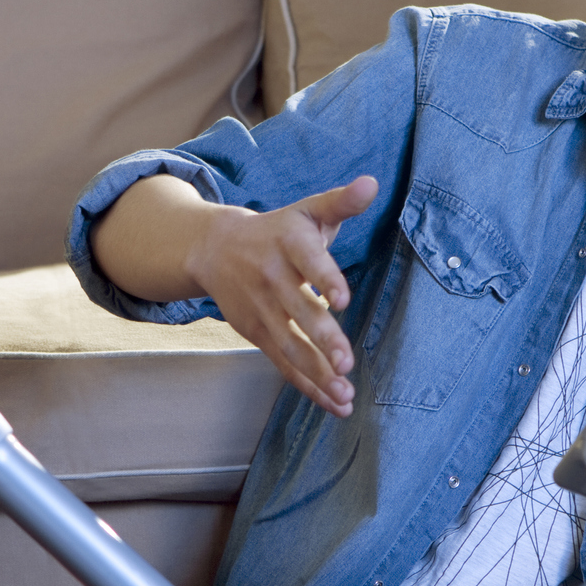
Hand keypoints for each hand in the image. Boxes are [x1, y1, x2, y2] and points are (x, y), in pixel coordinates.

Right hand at [186, 176, 375, 416]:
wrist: (214, 248)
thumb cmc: (278, 230)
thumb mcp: (307, 211)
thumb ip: (341, 202)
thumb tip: (372, 183)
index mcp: (288, 242)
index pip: (308, 261)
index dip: (325, 279)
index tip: (343, 300)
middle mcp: (271, 277)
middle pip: (298, 311)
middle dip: (322, 338)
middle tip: (346, 362)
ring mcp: (261, 309)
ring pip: (290, 345)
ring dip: (317, 373)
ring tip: (345, 393)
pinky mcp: (256, 333)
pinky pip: (283, 363)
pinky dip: (308, 385)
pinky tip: (334, 402)